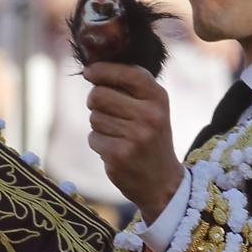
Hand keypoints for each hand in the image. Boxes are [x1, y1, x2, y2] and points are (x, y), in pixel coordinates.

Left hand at [82, 62, 184, 221]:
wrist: (162, 182)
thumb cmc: (151, 138)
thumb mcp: (153, 108)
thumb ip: (130, 87)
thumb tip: (93, 69)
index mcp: (159, 98)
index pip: (127, 72)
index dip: (103, 69)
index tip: (89, 72)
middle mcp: (150, 115)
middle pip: (99, 94)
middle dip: (95, 102)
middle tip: (105, 110)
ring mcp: (136, 136)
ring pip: (94, 117)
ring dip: (99, 125)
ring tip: (118, 135)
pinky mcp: (120, 154)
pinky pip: (93, 137)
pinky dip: (99, 143)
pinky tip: (115, 150)